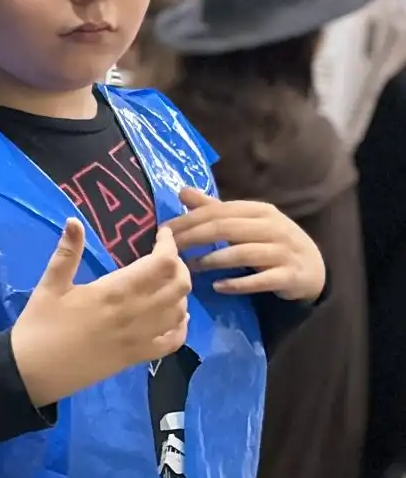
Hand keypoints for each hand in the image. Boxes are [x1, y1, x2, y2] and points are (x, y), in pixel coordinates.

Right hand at [10, 219, 191, 408]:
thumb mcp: (49, 286)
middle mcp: (134, 314)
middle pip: (179, 285)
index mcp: (113, 292)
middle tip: (164, 257)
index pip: (161, 263)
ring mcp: (139, 338)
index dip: (169, 245)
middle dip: (179, 265)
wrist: (33, 373)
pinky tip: (173, 316)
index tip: (162, 235)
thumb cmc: (38, 326)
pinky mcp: (137, 357)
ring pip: (180, 311)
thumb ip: (67, 253)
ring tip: (165, 283)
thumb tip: (75, 220)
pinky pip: (174, 341)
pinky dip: (181, 326)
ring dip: (179, 293)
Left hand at [164, 187, 325, 301]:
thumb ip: (214, 209)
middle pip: (226, 228)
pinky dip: (237, 284)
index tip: (164, 231)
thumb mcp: (246, 222)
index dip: (189, 220)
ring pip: (242, 253)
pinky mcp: (289, 276)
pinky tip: (218, 286)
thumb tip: (182, 191)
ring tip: (189, 267)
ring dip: (212, 260)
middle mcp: (273, 227)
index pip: (218, 211)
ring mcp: (283, 252)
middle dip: (194, 238)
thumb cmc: (270, 242)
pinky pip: (260, 280)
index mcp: (260, 211)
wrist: (313, 268)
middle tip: (171, 249)